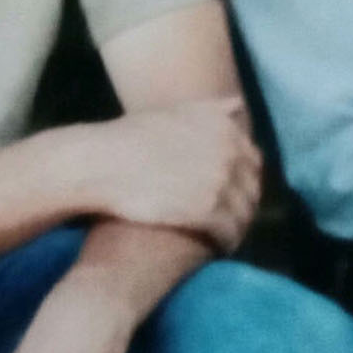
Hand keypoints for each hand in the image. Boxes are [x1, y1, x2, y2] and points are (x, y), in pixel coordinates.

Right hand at [79, 96, 261, 252]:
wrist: (100, 164)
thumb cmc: (129, 138)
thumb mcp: (173, 112)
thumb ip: (211, 110)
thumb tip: (239, 104)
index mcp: (223, 127)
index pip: (252, 161)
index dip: (243, 181)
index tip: (230, 194)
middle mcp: (228, 151)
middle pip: (251, 188)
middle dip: (243, 205)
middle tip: (226, 219)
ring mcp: (220, 181)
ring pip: (244, 213)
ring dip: (237, 227)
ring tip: (221, 236)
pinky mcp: (208, 211)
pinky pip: (230, 232)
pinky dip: (226, 242)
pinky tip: (214, 247)